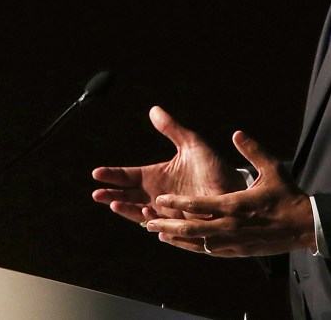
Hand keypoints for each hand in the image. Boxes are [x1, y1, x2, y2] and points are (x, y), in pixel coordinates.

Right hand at [92, 106, 244, 223]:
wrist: (234, 190)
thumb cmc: (214, 167)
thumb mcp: (191, 144)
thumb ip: (172, 129)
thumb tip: (154, 109)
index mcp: (156, 174)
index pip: (128, 175)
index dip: (112, 174)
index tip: (97, 173)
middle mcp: (157, 193)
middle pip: (127, 195)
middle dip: (110, 194)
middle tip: (96, 194)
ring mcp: (165, 209)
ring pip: (138, 211)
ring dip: (125, 208)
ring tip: (113, 203)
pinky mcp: (176, 222)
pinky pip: (158, 222)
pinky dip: (149, 218)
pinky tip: (143, 211)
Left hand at [145, 130, 315, 256]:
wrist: (304, 227)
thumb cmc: (288, 196)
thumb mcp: (273, 168)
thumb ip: (253, 150)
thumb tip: (237, 133)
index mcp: (235, 205)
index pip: (198, 205)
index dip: (176, 202)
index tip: (160, 198)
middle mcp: (230, 226)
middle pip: (191, 228)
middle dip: (167, 224)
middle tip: (147, 220)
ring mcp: (233, 242)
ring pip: (197, 243)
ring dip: (176, 239)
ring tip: (157, 233)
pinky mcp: (238, 251)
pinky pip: (209, 251)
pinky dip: (192, 247)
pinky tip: (181, 243)